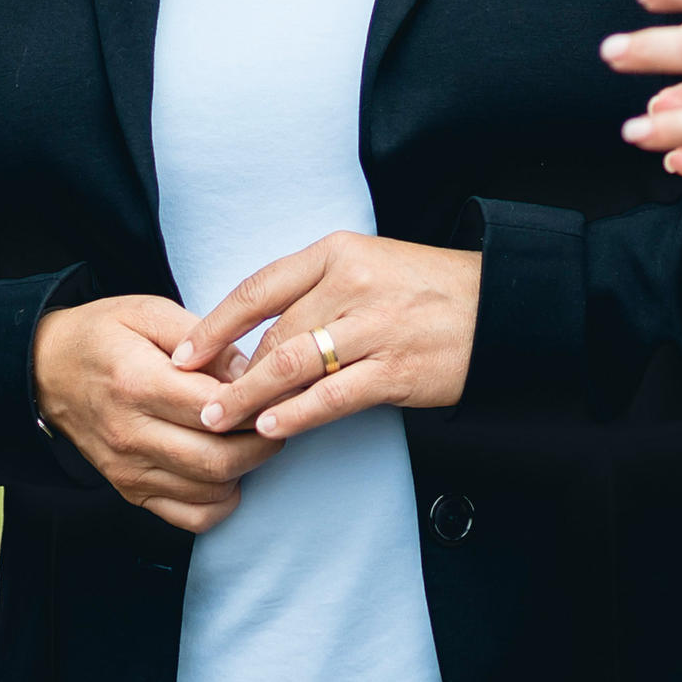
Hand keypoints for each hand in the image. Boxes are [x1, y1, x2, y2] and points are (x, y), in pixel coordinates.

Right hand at [34, 295, 277, 532]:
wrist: (44, 371)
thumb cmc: (101, 337)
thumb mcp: (148, 313)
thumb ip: (203, 339)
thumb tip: (249, 372)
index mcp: (137, 383)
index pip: (215, 409)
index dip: (255, 403)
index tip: (272, 390)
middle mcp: (130, 434)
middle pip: (219, 460)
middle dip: (262, 443)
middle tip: (274, 419)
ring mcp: (129, 469)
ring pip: (211, 491)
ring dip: (245, 469)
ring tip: (248, 438)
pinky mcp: (130, 490)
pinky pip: (191, 517)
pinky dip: (220, 501)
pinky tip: (223, 470)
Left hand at [173, 234, 482, 444]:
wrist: (498, 307)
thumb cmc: (423, 289)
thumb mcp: (365, 266)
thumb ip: (313, 292)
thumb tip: (254, 336)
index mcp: (336, 253)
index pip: (257, 289)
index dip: (214, 326)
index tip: (182, 354)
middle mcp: (352, 284)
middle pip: (272, 334)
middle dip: (230, 374)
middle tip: (196, 402)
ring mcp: (376, 327)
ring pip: (293, 365)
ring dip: (250, 397)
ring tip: (220, 421)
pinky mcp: (397, 368)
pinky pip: (332, 396)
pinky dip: (296, 414)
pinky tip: (272, 428)